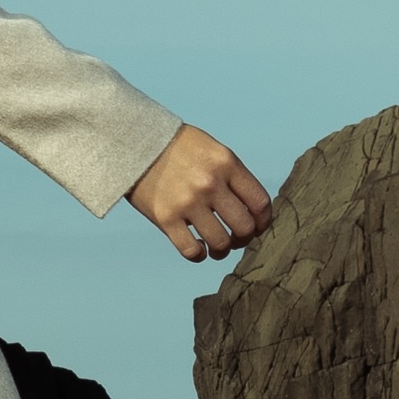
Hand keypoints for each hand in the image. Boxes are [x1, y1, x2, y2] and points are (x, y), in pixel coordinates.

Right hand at [129, 125, 271, 268]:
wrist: (135, 143)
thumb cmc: (177, 148)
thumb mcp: (213, 150)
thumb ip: (232, 176)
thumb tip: (250, 210)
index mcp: (226, 164)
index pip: (259, 202)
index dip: (263, 221)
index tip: (258, 227)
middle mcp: (210, 184)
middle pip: (244, 227)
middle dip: (244, 239)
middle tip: (237, 239)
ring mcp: (187, 202)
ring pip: (220, 243)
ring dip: (222, 250)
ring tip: (217, 248)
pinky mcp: (165, 218)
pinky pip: (191, 250)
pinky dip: (199, 255)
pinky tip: (198, 249)